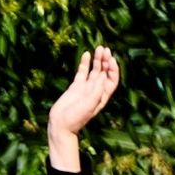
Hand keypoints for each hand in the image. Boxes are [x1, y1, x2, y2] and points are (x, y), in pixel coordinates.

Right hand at [46, 46, 119, 164]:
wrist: (60, 125)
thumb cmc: (76, 118)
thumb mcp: (89, 105)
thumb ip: (96, 90)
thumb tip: (102, 74)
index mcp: (102, 96)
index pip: (112, 79)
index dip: (113, 69)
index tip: (110, 60)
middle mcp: (96, 90)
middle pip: (104, 72)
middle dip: (106, 61)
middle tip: (104, 50)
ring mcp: (85, 88)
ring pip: (94, 70)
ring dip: (97, 60)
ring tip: (98, 48)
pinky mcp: (75, 87)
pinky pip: (82, 72)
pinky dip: (85, 63)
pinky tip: (86, 54)